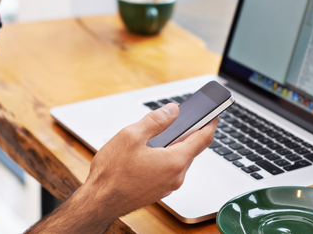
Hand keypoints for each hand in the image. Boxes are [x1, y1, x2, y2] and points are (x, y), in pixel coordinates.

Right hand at [85, 104, 217, 217]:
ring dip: (174, 145)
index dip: (210, 122)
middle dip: (188, 132)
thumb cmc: (112, 173)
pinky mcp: (159, 190)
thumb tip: (173, 110)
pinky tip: (149, 151)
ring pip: (179, 159)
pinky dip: (166, 157)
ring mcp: (168, 186)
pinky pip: (169, 169)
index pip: (203, 139)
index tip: (214, 113)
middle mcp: (176, 176)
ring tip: (157, 134)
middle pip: (191, 149)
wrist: (99, 202)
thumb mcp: (131, 135)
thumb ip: (156, 120)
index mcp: (174, 161)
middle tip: (179, 118)